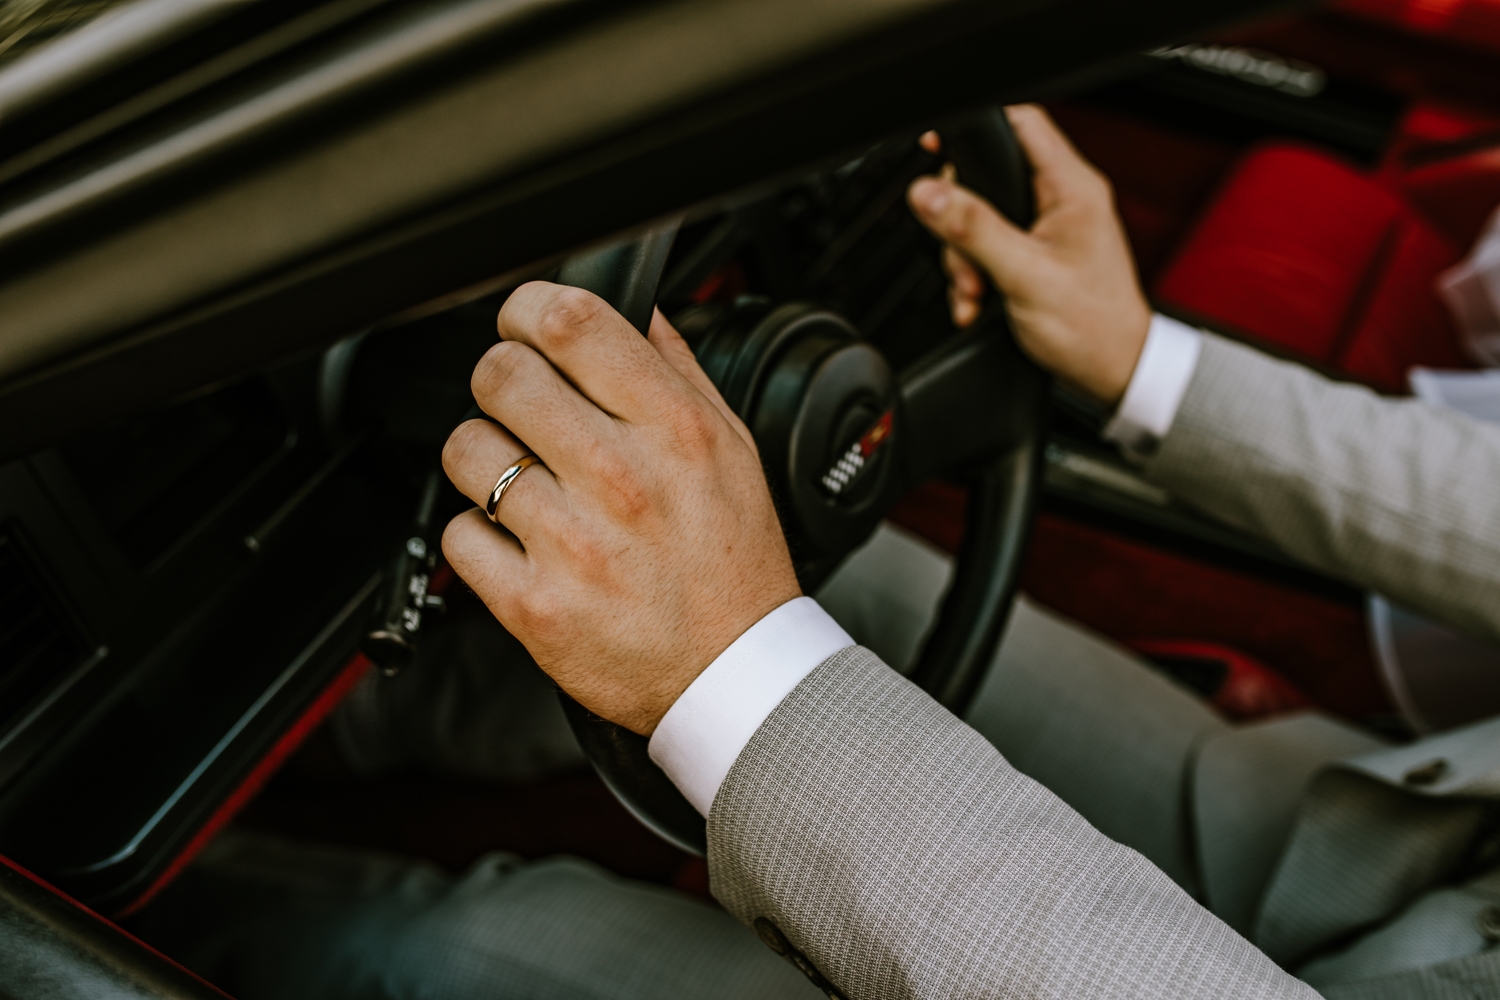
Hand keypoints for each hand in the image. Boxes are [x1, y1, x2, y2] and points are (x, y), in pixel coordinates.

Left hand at [440, 284, 799, 734]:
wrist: (732, 673)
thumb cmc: (734, 562)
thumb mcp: (733, 449)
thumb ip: (677, 371)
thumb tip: (632, 307)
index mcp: (673, 430)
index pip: (570, 322)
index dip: (529, 308)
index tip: (526, 324)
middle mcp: (621, 479)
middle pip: (501, 373)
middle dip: (501, 381)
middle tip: (522, 407)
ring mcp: (572, 544)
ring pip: (466, 449)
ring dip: (486, 458)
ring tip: (524, 481)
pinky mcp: (532, 604)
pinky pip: (457, 534)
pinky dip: (479, 536)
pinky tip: (522, 542)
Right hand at [906, 104, 1150, 404]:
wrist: (1113, 373)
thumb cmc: (1092, 327)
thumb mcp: (1023, 274)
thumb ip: (973, 228)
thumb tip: (928, 193)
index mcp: (1071, 188)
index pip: (1020, 124)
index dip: (974, 129)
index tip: (935, 149)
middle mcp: (1062, 199)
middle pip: (986, 177)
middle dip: (961, 220)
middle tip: (965, 258)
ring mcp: (1048, 227)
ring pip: (981, 217)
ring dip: (965, 258)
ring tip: (975, 291)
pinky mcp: (1036, 253)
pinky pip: (988, 247)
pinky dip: (974, 274)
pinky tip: (977, 300)